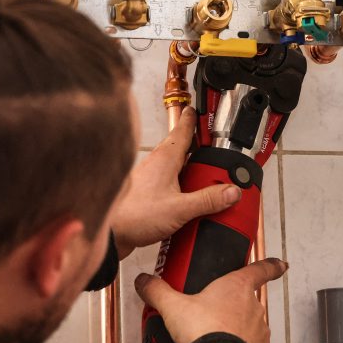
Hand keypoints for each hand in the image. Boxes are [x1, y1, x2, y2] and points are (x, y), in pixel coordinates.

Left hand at [110, 107, 242, 258]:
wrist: (111, 233)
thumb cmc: (133, 215)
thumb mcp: (180, 209)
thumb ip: (207, 200)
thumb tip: (231, 191)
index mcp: (165, 158)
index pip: (183, 129)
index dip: (193, 118)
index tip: (199, 108)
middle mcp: (157, 164)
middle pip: (184, 150)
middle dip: (200, 151)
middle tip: (217, 156)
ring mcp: (151, 178)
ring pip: (177, 168)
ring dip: (191, 173)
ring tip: (208, 184)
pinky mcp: (148, 194)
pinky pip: (171, 184)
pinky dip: (182, 189)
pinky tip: (189, 203)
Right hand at [133, 258, 287, 342]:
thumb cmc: (204, 332)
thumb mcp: (173, 306)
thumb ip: (157, 291)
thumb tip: (145, 281)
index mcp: (237, 287)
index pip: (260, 269)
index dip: (271, 265)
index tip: (280, 264)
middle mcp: (254, 307)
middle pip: (248, 301)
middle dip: (234, 307)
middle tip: (215, 313)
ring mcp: (260, 330)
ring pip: (250, 325)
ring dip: (236, 329)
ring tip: (214, 337)